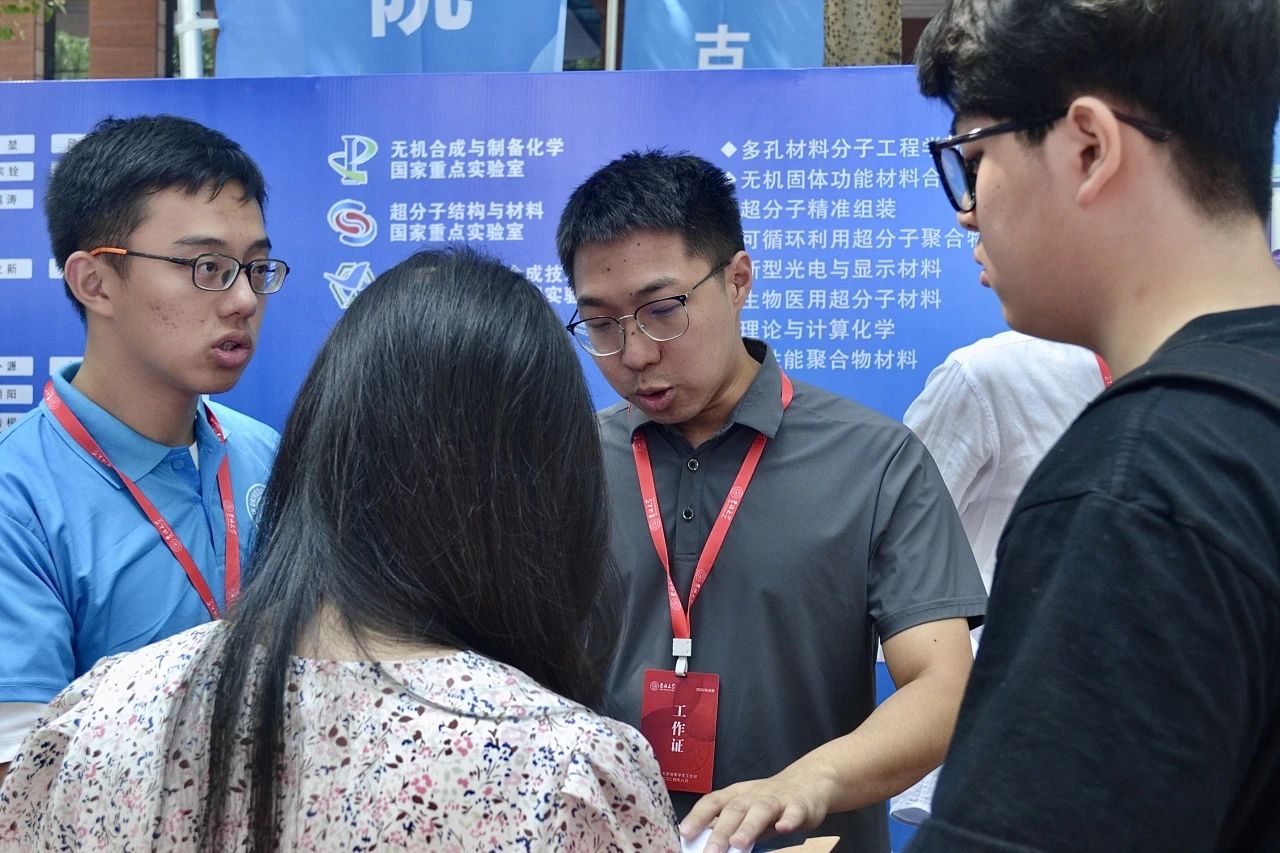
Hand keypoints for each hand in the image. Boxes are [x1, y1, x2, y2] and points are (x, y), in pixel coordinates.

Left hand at [678, 766, 833, 852]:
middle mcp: (754, 795)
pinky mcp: (799, 805)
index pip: (713, 802)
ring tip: (738, 843)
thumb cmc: (771, 801)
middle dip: (721, 831)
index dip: (697, 816)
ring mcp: (777, 799)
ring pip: (761, 810)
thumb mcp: (747, 811)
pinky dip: (788, 820)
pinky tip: (784, 828)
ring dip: (748, 826)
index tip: (685, 833)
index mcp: (737, 795)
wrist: (809, 782)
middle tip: (710, 851)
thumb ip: (728, 825)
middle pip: (734, 810)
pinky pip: (793, 812)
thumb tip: (702, 842)